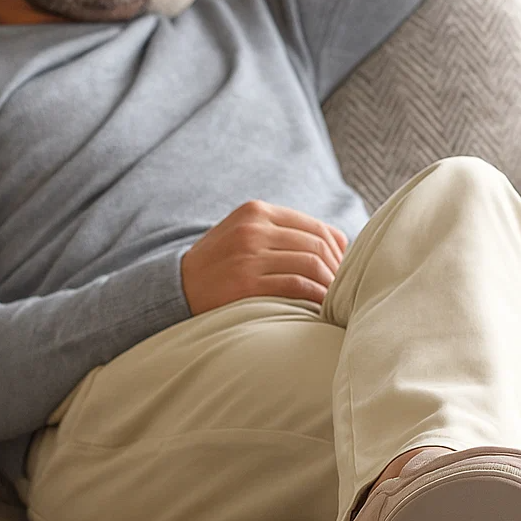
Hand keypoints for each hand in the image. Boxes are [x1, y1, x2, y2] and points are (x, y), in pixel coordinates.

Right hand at [180, 200, 348, 313]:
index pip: (315, 227)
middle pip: (317, 245)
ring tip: (334, 301)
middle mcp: (253, 228)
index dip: (337, 251)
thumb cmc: (221, 265)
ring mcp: (249, 255)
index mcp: (256, 211)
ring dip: (330, 285)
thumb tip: (341, 242)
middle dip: (337, 270)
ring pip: (311, 265)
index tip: (342, 271)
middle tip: (344, 290)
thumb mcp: (246, 235)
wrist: (176, 287)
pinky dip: (315, 297)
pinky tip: (319, 308)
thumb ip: (284, 234)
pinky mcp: (246, 282)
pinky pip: (297, 286)